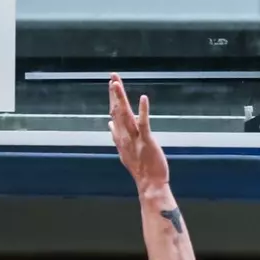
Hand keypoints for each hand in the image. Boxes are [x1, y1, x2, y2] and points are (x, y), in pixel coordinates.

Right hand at [109, 75, 168, 192]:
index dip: (112, 98)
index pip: (114, 114)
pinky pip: (144, 123)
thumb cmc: (140, 167)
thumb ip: (117, 136)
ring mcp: (134, 138)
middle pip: (117, 111)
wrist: (149, 183)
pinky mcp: (146, 140)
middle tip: (113, 76)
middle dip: (114, 93)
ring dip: (121, 98)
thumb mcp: (125, 150)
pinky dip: (143, 110)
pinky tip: (143, 98)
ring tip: (116, 83)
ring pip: (125, 114)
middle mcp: (124, 136)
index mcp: (120, 137)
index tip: (111, 84)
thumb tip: (109, 124)